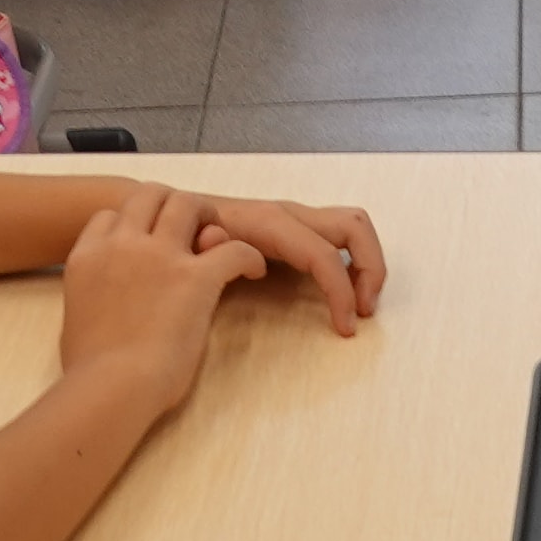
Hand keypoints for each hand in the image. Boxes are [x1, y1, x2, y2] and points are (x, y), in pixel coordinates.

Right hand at [56, 188, 269, 414]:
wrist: (109, 387)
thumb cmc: (89, 369)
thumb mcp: (77, 317)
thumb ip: (94, 295)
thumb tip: (107, 303)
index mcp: (88, 256)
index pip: (110, 214)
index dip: (132, 223)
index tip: (146, 239)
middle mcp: (122, 244)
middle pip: (150, 194)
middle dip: (171, 203)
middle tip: (191, 225)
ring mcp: (159, 256)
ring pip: (188, 204)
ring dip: (207, 216)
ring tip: (219, 238)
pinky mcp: (196, 277)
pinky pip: (233, 248)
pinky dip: (248, 257)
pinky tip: (253, 271)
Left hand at [193, 196, 384, 333]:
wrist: (169, 212)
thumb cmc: (181, 235)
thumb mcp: (190, 246)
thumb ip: (206, 247)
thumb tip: (216, 242)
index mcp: (269, 222)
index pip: (322, 254)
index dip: (339, 291)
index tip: (345, 328)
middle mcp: (289, 215)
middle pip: (354, 226)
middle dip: (371, 268)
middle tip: (364, 311)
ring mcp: (293, 220)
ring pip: (351, 229)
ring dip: (366, 265)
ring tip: (360, 305)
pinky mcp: (291, 230)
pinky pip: (336, 239)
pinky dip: (350, 263)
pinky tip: (339, 295)